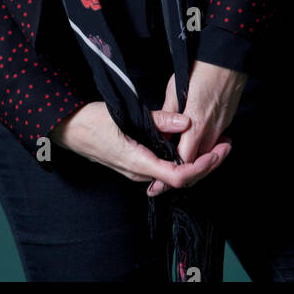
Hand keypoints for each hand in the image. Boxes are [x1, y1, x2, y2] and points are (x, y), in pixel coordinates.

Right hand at [49, 99, 231, 189]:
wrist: (67, 130)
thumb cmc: (89, 122)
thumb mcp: (123, 115)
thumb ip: (156, 119)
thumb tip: (185, 121)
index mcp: (138, 163)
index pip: (178, 176)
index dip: (201, 167)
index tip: (217, 152)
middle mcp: (140, 173)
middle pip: (182, 179)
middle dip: (207, 164)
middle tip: (227, 145)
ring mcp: (138, 170)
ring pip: (175, 175)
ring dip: (198, 162)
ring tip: (216, 145)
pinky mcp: (137, 163)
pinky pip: (165, 168)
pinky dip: (183, 159)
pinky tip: (191, 146)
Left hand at [146, 59, 247, 196]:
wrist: (226, 60)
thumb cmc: (199, 71)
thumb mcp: (174, 90)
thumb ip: (168, 116)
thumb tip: (162, 134)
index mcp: (195, 125)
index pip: (184, 160)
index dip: (172, 170)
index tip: (161, 176)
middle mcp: (211, 131)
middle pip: (197, 162)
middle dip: (184, 169)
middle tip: (168, 175)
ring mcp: (222, 127)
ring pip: (208, 153)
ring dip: (196, 158)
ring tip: (182, 158)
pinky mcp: (228, 122)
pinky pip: (216, 141)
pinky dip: (207, 146)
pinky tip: (198, 142)